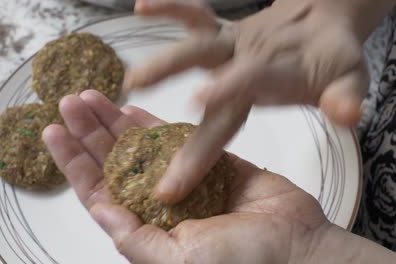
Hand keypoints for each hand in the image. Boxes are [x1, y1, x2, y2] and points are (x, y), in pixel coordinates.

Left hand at [42, 90, 329, 263]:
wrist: (297, 249)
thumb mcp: (174, 261)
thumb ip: (132, 237)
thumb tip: (97, 210)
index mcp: (145, 227)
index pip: (98, 191)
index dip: (74, 162)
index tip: (54, 134)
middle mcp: (159, 202)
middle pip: (114, 161)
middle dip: (89, 132)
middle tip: (69, 103)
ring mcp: (184, 178)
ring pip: (140, 145)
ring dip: (114, 121)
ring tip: (92, 98)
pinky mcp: (210, 160)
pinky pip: (175, 137)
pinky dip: (153, 123)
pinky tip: (131, 108)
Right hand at [123, 0, 368, 203]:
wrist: (323, 24)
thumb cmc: (329, 62)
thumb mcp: (349, 81)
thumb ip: (344, 97)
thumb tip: (346, 114)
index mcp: (279, 69)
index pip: (250, 78)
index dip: (226, 86)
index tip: (196, 101)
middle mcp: (249, 52)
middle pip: (208, 59)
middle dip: (172, 71)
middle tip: (137, 88)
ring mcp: (234, 41)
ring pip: (195, 40)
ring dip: (163, 54)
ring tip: (132, 76)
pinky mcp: (223, 33)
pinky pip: (195, 15)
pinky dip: (170, 8)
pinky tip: (142, 7)